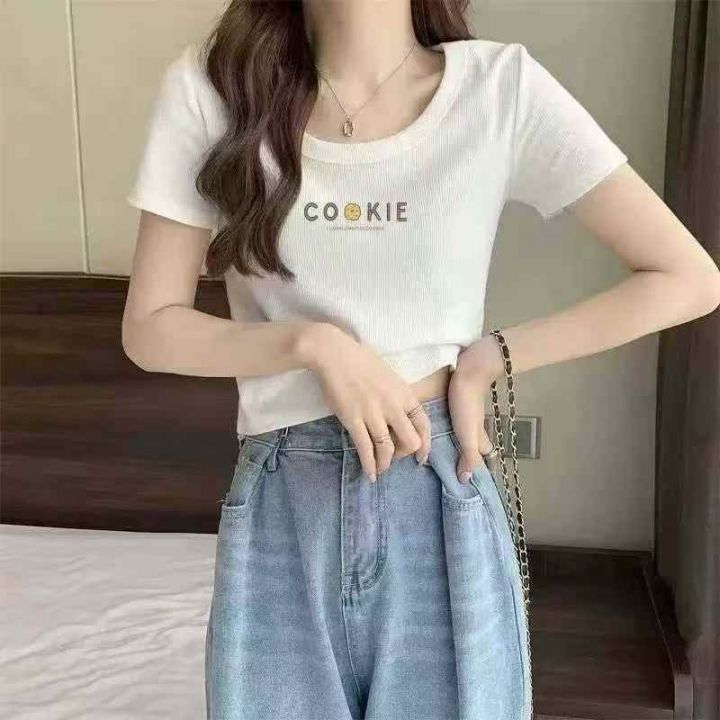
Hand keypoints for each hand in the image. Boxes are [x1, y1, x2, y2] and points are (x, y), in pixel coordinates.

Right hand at [298, 324, 431, 481]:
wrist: (333, 353)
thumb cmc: (359, 359)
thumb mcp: (388, 376)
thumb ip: (396, 395)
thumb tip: (398, 413)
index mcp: (404, 393)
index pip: (424, 424)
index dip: (426, 444)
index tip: (421, 456)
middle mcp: (393, 406)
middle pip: (411, 441)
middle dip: (404, 454)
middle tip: (395, 456)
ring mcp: (373, 414)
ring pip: (387, 448)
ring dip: (385, 463)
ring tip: (380, 469)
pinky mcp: (353, 419)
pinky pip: (365, 448)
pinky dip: (369, 464)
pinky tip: (369, 473)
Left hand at [447, 335, 503, 483]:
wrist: (469, 370)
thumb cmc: (468, 405)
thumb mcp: (468, 435)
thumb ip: (468, 457)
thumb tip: (465, 480)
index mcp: (478, 438)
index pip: (481, 459)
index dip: (477, 470)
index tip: (465, 483)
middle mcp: (473, 428)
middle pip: (471, 447)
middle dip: (463, 458)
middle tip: (444, 470)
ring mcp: (465, 415)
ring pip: (461, 434)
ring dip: (451, 444)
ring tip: (433, 455)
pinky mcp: (455, 403)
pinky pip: (450, 422)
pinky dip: (443, 429)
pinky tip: (431, 430)